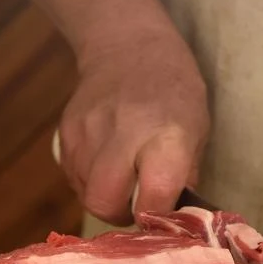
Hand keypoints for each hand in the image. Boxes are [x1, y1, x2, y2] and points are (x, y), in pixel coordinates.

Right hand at [57, 32, 208, 225]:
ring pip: (84, 192)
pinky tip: (106, 165)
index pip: (153, 198)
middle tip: (136, 207)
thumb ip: (185, 174)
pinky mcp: (65, 130)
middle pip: (105, 202)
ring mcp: (88, 131)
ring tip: (123, 181)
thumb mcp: (196, 129)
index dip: (157, 217)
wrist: (128, 46)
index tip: (163, 217)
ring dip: (104, 197)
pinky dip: (88, 180)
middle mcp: (124, 134)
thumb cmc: (174, 90)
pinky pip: (72, 175)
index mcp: (166, 136)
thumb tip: (177, 216)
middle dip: (120, 215)